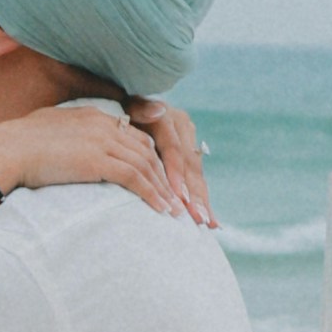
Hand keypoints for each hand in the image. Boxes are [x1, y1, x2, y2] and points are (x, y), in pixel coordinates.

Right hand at [0, 97, 194, 221]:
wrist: (4, 151)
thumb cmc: (16, 146)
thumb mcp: (47, 130)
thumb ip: (68, 135)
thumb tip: (69, 148)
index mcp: (92, 115)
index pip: (132, 135)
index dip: (149, 157)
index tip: (159, 177)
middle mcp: (102, 124)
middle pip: (146, 148)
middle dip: (164, 174)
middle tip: (177, 196)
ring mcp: (102, 141)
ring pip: (146, 164)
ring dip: (163, 188)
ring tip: (174, 208)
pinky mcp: (98, 161)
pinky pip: (135, 178)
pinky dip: (152, 194)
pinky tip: (161, 209)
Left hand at [133, 99, 214, 227]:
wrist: (126, 110)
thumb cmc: (121, 114)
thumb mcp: (128, 109)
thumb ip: (141, 109)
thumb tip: (157, 110)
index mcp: (169, 119)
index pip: (174, 149)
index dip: (176, 173)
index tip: (177, 195)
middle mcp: (184, 130)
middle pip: (190, 166)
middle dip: (194, 194)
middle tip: (198, 217)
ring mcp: (189, 144)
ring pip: (196, 176)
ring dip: (201, 201)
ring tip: (207, 223)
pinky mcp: (189, 157)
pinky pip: (195, 181)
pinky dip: (200, 201)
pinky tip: (209, 220)